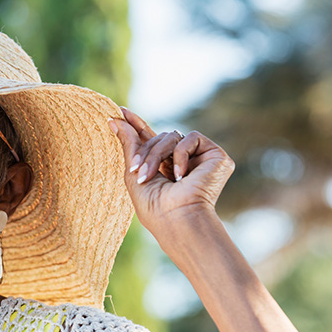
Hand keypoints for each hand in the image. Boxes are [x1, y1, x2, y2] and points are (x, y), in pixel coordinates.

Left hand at [109, 108, 233, 233]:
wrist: (176, 220)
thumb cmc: (153, 207)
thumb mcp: (134, 172)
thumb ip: (128, 144)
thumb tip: (115, 118)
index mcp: (166, 167)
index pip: (152, 140)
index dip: (137, 125)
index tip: (121, 112)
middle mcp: (184, 161)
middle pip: (158, 137)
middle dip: (143, 151)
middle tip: (136, 170)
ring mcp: (200, 158)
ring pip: (171, 136)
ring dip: (156, 155)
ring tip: (150, 176)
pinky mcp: (216, 156)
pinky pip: (190, 138)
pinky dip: (180, 155)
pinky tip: (181, 176)